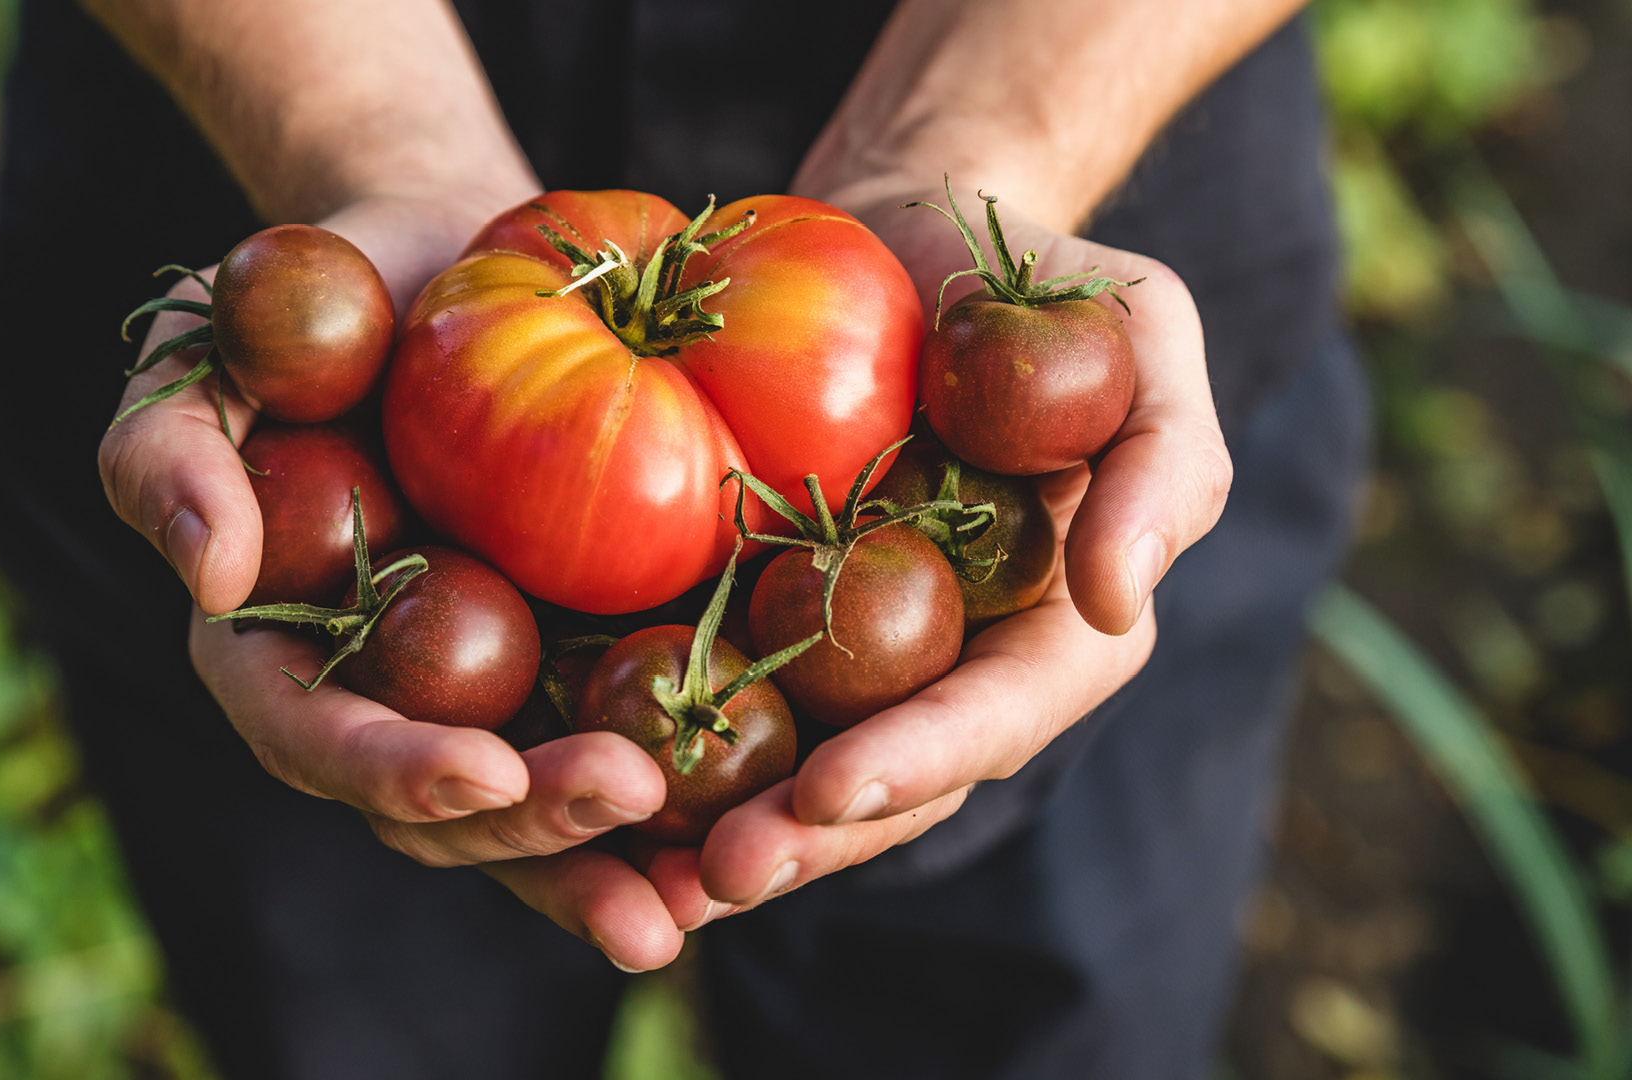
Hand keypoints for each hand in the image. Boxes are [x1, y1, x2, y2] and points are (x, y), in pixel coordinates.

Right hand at [98, 192, 687, 971]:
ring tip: (701, 895)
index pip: (317, 739)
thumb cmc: (309, 299)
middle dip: (532, 830)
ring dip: (611, 863)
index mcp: (278, 654)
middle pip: (442, 810)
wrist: (446, 263)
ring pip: (537, 815)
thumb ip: (166, 452)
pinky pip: (624, 745)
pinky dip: (684, 806)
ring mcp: (489, 693)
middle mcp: (385, 700)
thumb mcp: (202, 348)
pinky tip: (758, 828)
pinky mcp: (580, 662)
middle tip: (629, 798)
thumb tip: (205, 579)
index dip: (393, 770)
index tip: (486, 772)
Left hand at [642, 191, 1231, 929]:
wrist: (905, 240)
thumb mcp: (1142, 331)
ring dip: (725, 835)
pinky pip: (716, 699)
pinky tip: (589, 791)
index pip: (998, 714)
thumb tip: (1122, 601)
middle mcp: (950, 668)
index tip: (836, 788)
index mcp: (1052, 628)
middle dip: (807, 838)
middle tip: (718, 876)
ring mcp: (851, 656)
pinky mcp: (762, 619)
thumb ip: (1163, 463)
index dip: (923, 758)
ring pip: (794, 771)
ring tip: (644, 889)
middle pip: (886, 780)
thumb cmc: (1041, 282)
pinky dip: (661, 755)